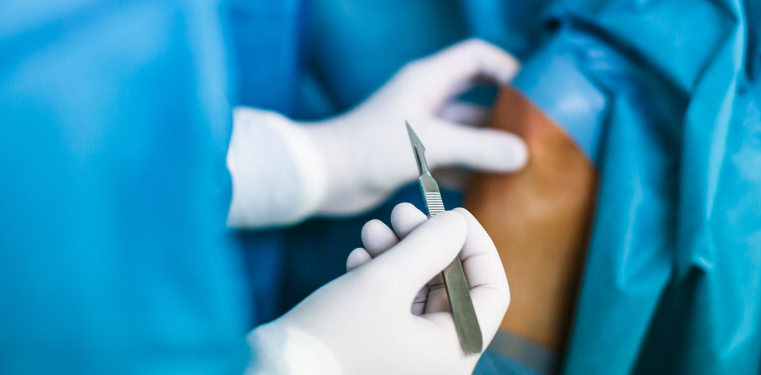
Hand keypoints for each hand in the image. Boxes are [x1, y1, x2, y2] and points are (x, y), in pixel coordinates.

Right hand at [246, 205, 509, 374]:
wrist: (269, 374)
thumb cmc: (330, 337)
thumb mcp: (384, 281)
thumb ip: (429, 246)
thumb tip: (458, 223)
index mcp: (455, 353)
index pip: (492, 291)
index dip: (477, 246)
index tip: (451, 214)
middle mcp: (438, 359)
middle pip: (453, 286)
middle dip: (427, 242)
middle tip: (400, 211)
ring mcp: (408, 356)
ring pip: (420, 290)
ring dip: (399, 253)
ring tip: (370, 231)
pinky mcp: (378, 348)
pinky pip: (394, 305)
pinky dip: (380, 275)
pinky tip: (356, 259)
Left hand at [307, 39, 527, 214]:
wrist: (322, 177)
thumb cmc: (369, 149)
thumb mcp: (431, 144)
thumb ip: (478, 148)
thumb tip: (523, 154)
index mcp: (429, 80)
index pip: (478, 57)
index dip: (507, 68)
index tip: (533, 93)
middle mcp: (427, 100)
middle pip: (479, 97)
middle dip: (506, 116)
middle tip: (536, 137)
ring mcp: (421, 129)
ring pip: (467, 133)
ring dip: (490, 148)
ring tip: (521, 168)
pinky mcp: (414, 157)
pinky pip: (453, 159)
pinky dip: (471, 172)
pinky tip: (492, 190)